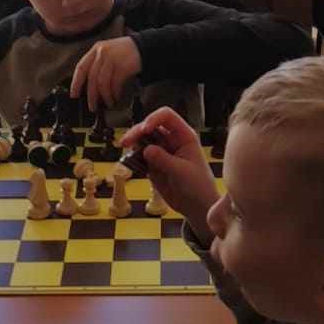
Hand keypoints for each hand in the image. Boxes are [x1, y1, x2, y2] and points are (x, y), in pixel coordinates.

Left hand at [70, 38, 142, 110]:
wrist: (144, 47)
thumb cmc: (124, 53)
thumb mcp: (107, 53)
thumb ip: (97, 65)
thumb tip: (88, 87)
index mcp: (95, 50)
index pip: (81, 67)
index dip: (76, 83)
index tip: (74, 95)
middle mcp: (102, 53)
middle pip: (92, 78)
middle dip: (91, 95)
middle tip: (92, 106)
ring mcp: (113, 58)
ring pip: (103, 82)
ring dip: (105, 96)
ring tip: (108, 103)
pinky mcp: (123, 65)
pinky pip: (115, 83)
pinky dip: (115, 93)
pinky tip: (116, 97)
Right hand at [121, 106, 218, 238]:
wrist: (197, 207)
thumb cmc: (198, 186)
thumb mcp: (182, 172)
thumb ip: (164, 159)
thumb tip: (146, 149)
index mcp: (184, 136)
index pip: (166, 117)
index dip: (153, 119)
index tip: (144, 130)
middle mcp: (171, 140)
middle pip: (150, 126)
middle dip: (137, 132)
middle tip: (125, 143)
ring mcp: (162, 152)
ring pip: (142, 140)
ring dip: (132, 144)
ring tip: (125, 152)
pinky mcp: (153, 164)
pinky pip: (140, 156)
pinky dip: (132, 158)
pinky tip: (128, 163)